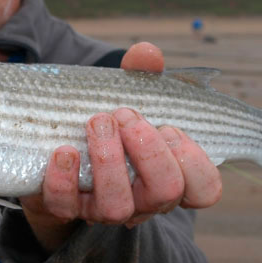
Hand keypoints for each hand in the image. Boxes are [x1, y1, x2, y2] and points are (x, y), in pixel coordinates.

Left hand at [20, 42, 222, 251]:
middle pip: (166, 192)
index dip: (194, 161)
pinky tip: (64, 151)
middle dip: (149, 149)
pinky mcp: (66, 209)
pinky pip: (66, 205)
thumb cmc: (109, 125)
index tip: (169, 127)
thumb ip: (142, 75)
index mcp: (169, 175)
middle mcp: (143, 200)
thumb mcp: (128, 96)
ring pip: (118, 205)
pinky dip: (64, 179)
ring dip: (108, 159)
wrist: (56, 152)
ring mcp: (105, 208)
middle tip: (125, 114)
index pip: (205, 190)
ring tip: (97, 121)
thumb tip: (148, 53)